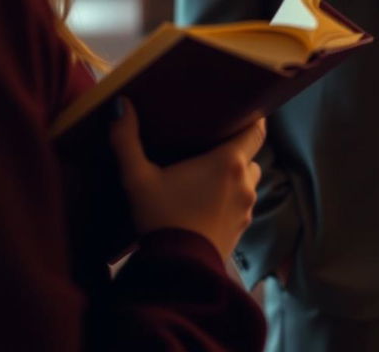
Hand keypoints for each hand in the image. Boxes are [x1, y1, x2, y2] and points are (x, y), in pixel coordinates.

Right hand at [110, 98, 264, 261]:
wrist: (177, 272)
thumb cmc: (161, 217)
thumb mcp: (137, 178)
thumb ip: (127, 140)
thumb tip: (121, 105)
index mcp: (228, 162)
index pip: (257, 131)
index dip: (254, 118)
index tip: (243, 111)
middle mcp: (244, 182)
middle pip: (251, 155)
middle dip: (237, 149)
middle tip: (213, 144)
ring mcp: (246, 208)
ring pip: (248, 180)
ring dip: (235, 176)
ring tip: (210, 175)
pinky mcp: (242, 229)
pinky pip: (242, 204)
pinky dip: (231, 198)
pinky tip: (208, 202)